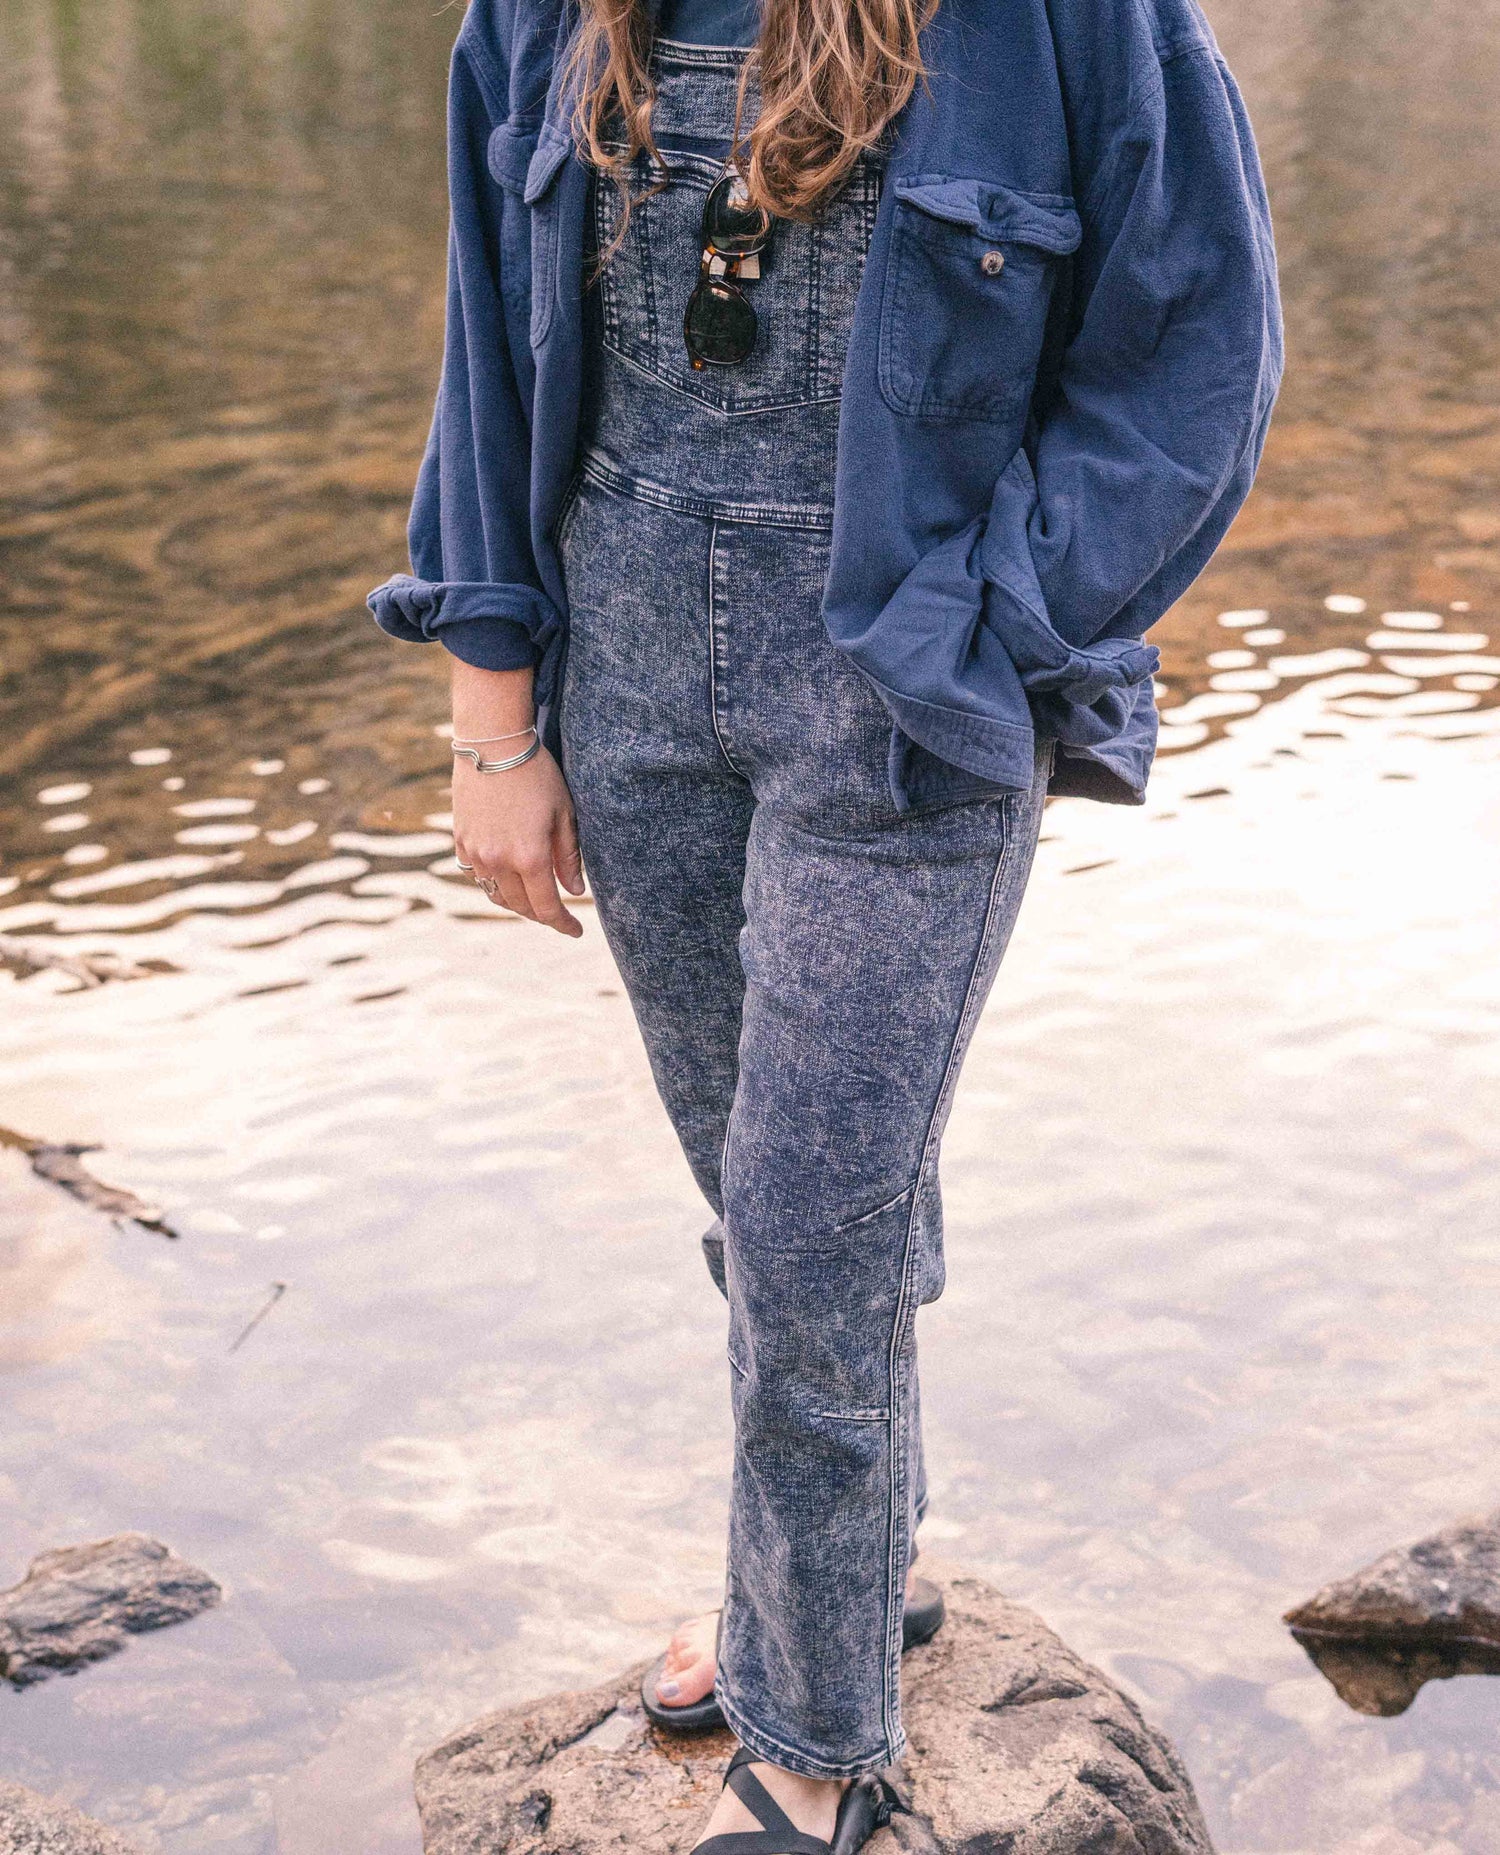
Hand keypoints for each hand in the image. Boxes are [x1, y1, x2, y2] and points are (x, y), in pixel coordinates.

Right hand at [453, 743, 584, 937]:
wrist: (493, 746)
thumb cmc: (537, 775)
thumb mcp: (564, 814)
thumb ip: (568, 858)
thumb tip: (575, 891)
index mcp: (529, 857)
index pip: (547, 907)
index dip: (563, 924)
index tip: (576, 931)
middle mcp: (498, 862)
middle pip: (521, 907)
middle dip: (543, 915)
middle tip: (560, 915)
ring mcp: (476, 853)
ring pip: (497, 895)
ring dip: (518, 903)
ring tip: (535, 899)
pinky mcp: (461, 841)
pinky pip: (478, 876)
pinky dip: (495, 884)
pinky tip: (509, 879)